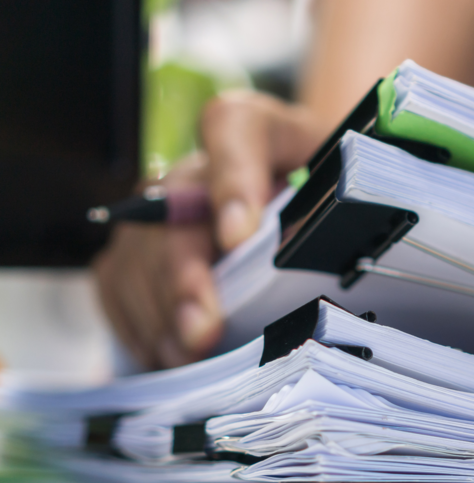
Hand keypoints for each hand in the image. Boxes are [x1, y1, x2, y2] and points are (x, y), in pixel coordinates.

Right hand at [94, 91, 328, 368]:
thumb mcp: (347, 190)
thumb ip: (341, 206)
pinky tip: (162, 353)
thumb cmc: (328, 195)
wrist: (300, 194)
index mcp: (259, 129)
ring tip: (184, 356)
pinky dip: (137, 320)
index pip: (235, 126)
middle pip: (175, 210)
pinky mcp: (135, 240)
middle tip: (200, 330)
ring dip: (159, 310)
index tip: (238, 236)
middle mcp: (199, 163)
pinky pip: (117, 277)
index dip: (233, 180)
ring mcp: (160, 203)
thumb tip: (323, 261)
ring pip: (139, 251)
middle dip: (184, 277)